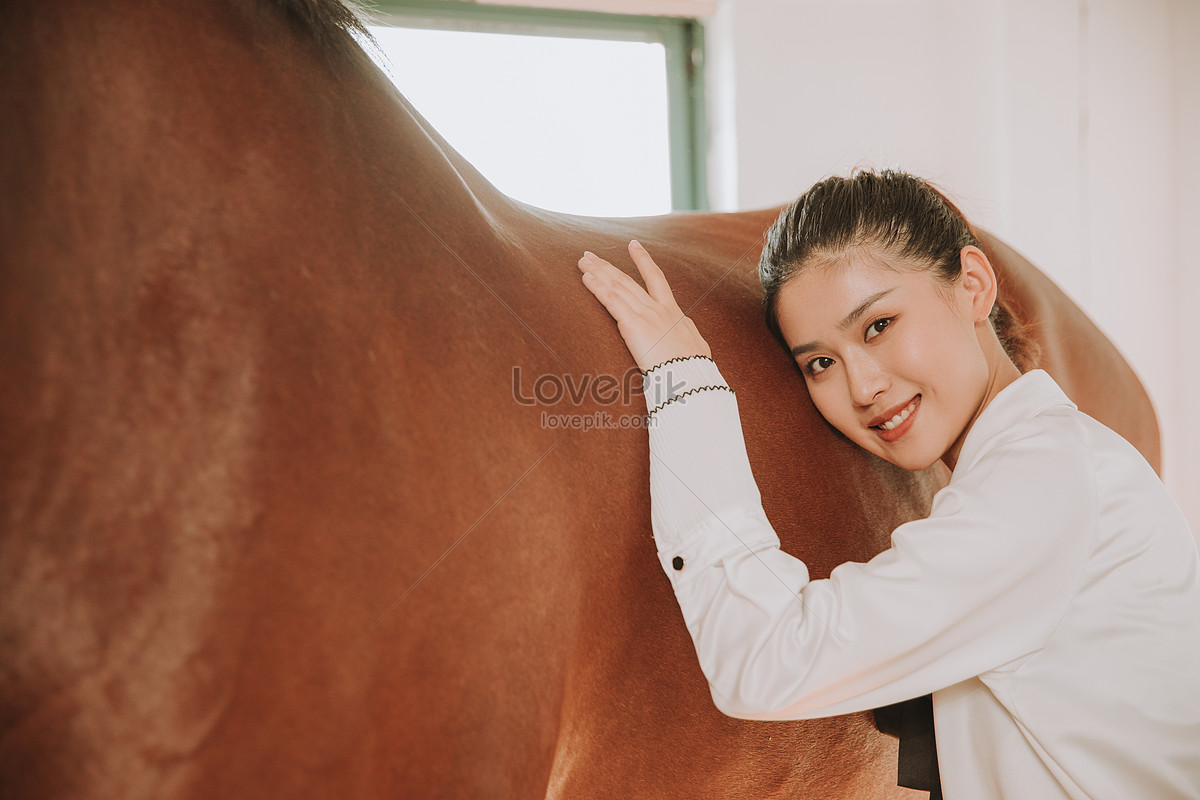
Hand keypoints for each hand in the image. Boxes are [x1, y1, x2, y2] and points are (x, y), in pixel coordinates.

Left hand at [578, 240, 711, 370]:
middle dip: (608, 266)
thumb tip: (688, 333)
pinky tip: (586, 278)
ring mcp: (647, 315)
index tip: (633, 244)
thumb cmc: (695, 370)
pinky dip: (598, 288)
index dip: (644, 260)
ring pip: (618, 287)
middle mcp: (659, 309)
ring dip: (598, 272)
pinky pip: (612, 301)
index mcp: (673, 313)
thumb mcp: (696, 347)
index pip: (656, 279)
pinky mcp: (634, 324)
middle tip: (590, 255)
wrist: (692, 377)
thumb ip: (687, 336)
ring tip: (583, 262)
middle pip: (629, 281)